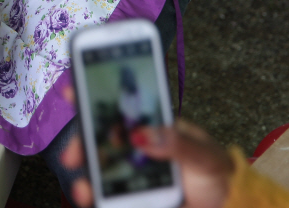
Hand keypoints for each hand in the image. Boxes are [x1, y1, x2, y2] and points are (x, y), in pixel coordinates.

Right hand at [59, 106, 233, 207]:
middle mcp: (136, 151)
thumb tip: (140, 134)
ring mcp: (132, 178)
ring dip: (86, 181)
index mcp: (152, 127)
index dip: (91, 96)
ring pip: (99, 175)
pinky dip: (99, 201)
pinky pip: (110, 200)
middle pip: (99, 143)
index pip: (118, 108)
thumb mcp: (205, 154)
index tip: (71, 91)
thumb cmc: (217, 174)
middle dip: (80, 146)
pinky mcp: (133, 201)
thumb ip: (176, 144)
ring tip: (85, 192)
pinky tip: (96, 203)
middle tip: (73, 156)